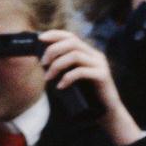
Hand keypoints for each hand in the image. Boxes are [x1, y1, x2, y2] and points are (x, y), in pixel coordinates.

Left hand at [40, 29, 142, 145]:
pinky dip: (67, 77)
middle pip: (72, 42)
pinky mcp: (103, 76)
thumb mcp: (72, 76)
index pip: (71, 36)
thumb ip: (63, 66)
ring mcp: (100, 65)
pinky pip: (81, 72)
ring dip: (57, 65)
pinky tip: (60, 86)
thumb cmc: (86, 94)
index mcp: (88, 52)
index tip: (40, 38)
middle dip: (53, 50)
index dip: (55, 34)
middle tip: (42, 63)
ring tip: (48, 77)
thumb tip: (41, 60)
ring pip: (75, 55)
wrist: (106, 111)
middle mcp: (95, 55)